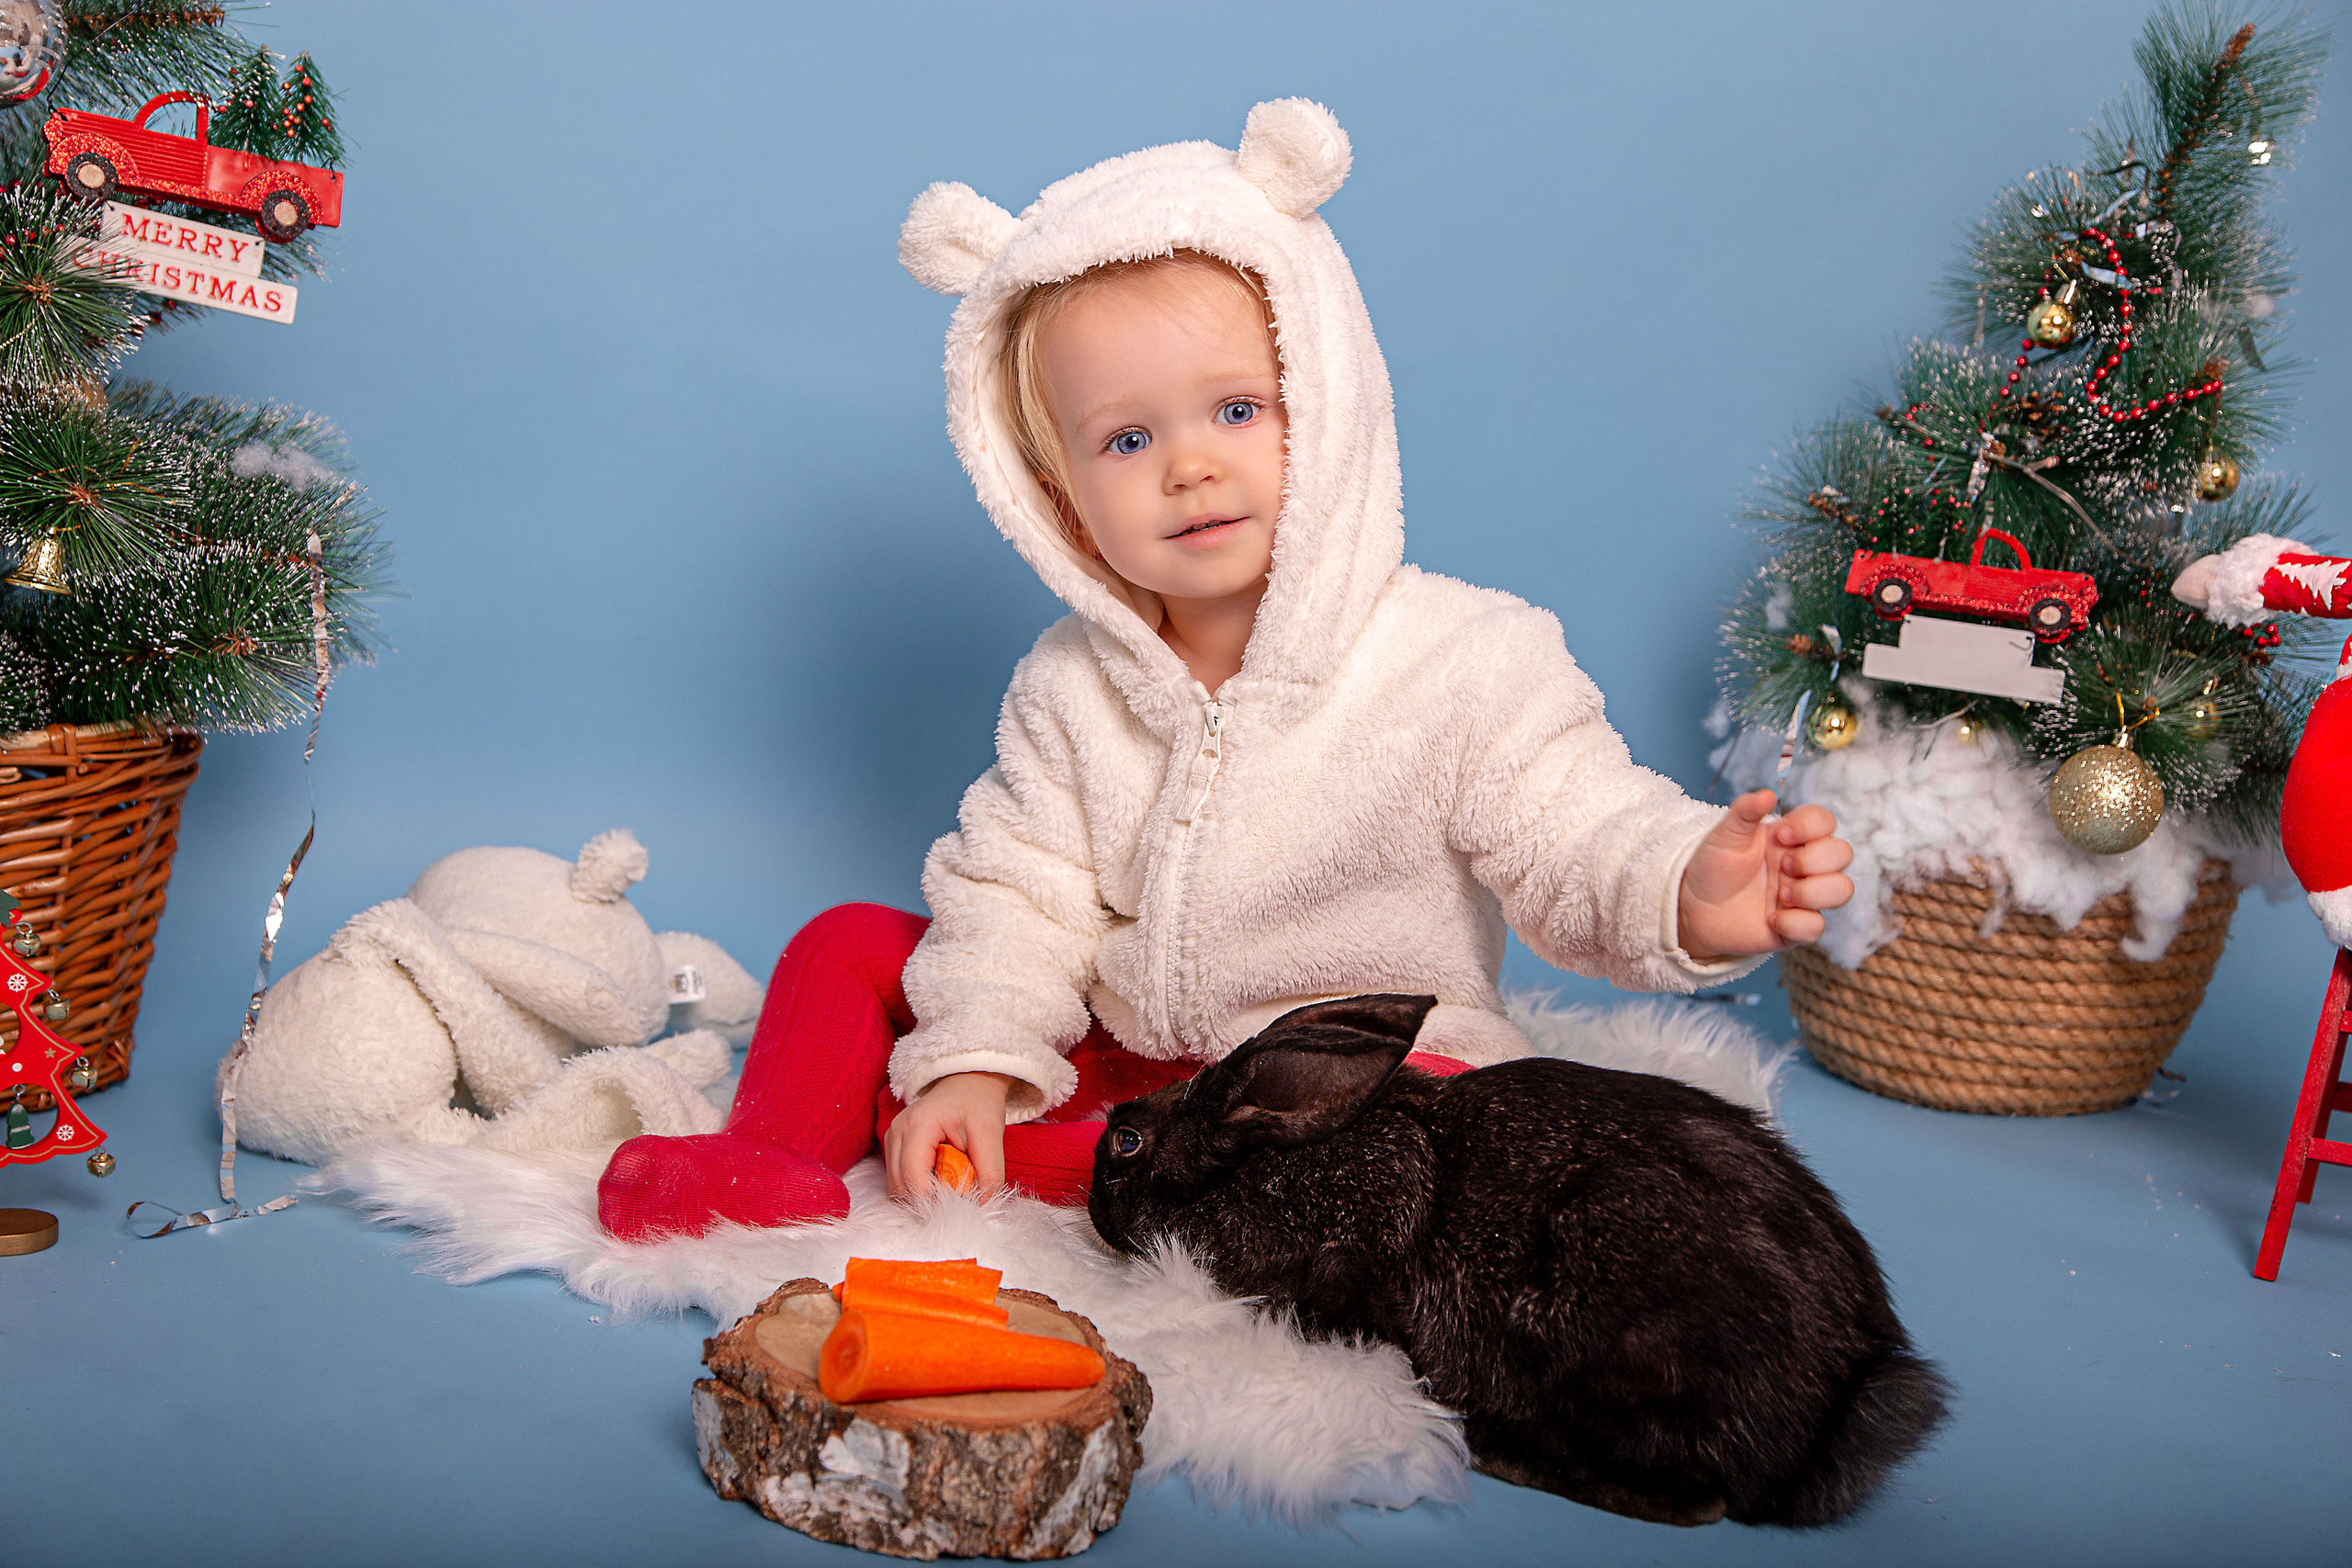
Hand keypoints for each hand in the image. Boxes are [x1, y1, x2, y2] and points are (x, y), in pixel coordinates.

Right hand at [884, 1071, 1012, 1199]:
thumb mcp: (992, 1136)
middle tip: (957, 1200)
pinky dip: (918, 1188)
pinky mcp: (893, 1148)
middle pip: (900, 1185)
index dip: (933, 1199)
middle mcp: (897, 1132)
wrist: (968, 1085)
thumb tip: (983, 1206)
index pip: (913, 1176)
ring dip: (921, 1196)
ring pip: (896, 1187)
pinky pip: (899, 1180)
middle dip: (927, 1200)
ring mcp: (891, 1139)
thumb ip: (990, 1173)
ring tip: (949, 1187)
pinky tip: (938, 1180)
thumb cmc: (978, 1105)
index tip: (958, 1208)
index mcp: (919, 1124)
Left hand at [1676, 789, 1853, 958]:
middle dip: (1814, 859)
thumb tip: (1768, 794)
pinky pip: (1817, 926)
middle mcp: (1803, 865)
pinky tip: (1771, 919)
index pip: (1825, 822)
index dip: (1812, 826)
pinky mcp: (1797, 927)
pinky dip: (1795, 923)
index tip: (1781, 835)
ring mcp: (1804, 896)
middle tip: (1782, 866)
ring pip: (1842, 889)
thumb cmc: (1714, 868)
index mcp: (1790, 839)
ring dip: (1813, 891)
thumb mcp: (1724, 835)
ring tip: (1780, 895)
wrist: (1695, 909)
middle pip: (1843, 853)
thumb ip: (1745, 811)